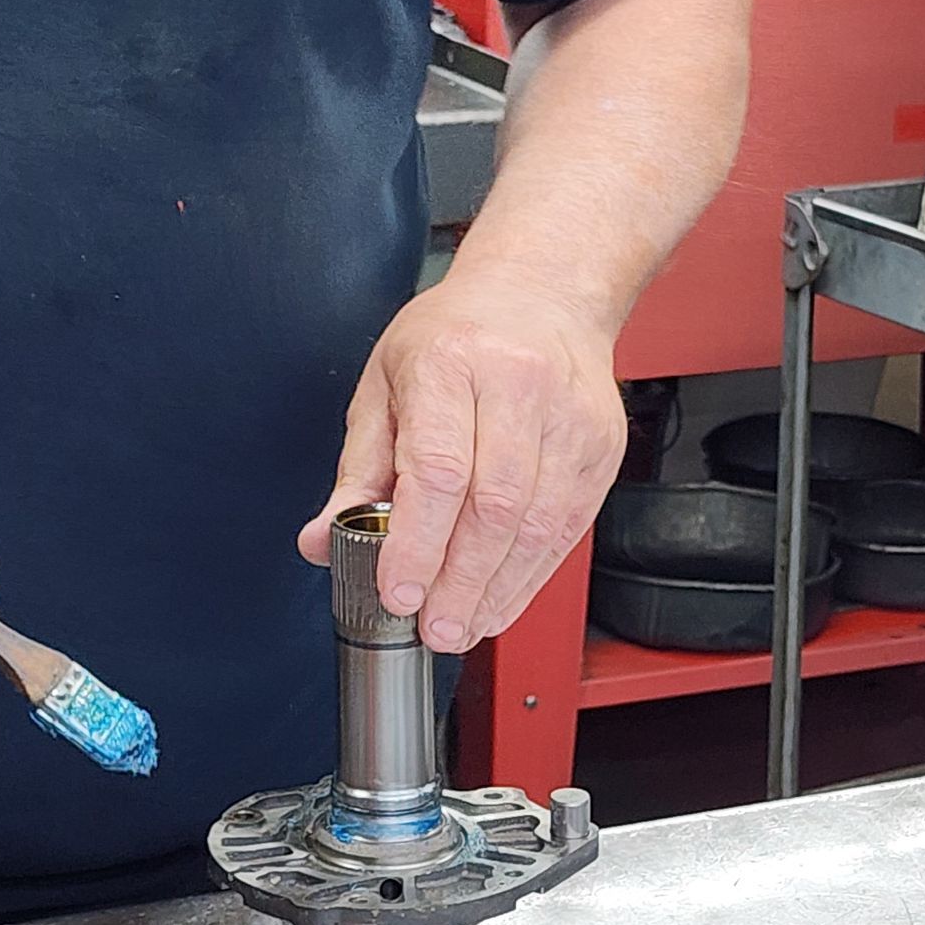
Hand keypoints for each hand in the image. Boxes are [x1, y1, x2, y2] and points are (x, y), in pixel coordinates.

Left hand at [299, 271, 627, 649]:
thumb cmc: (458, 337)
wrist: (544, 295)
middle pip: (493, 508)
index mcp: (452, 362)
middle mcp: (519, 386)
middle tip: (432, 629)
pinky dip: (530, 577)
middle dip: (459, 582)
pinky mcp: (601, 450)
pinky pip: (567, 531)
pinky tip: (499, 602)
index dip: (418, 544)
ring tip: (462, 626)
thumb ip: (359, 470)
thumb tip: (323, 540)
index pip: (438, 470)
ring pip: (537, 526)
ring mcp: (570, 420)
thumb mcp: (388, 385)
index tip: (399, 593)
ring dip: (496, 590)